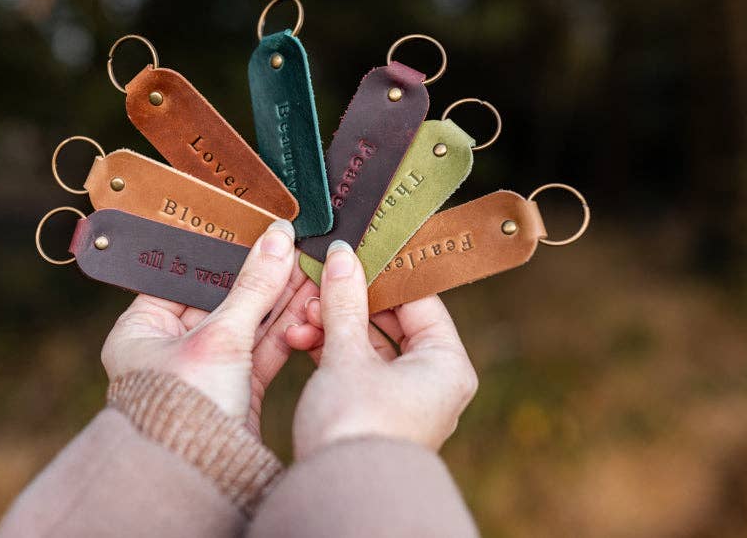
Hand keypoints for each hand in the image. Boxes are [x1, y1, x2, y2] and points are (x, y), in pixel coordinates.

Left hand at [100, 219, 315, 435]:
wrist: (203, 477)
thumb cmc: (185, 409)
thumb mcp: (220, 337)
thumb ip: (253, 286)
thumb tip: (279, 238)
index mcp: (141, 330)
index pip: (184, 278)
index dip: (222, 255)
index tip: (255, 233)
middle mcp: (169, 348)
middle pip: (221, 299)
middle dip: (260, 277)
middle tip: (293, 247)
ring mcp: (205, 370)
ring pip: (247, 324)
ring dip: (279, 300)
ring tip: (310, 268)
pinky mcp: (236, 391)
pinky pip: (262, 350)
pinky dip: (285, 329)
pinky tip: (308, 304)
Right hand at [284, 241, 477, 458]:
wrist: (337, 493)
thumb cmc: (356, 426)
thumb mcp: (347, 354)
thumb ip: (344, 302)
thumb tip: (344, 257)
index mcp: (446, 363)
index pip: (419, 300)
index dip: (382, 274)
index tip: (353, 253)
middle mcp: (433, 381)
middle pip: (391, 322)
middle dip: (348, 303)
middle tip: (319, 283)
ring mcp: (405, 399)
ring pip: (369, 345)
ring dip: (333, 326)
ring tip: (302, 315)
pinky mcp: (375, 413)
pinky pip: (356, 368)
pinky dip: (330, 352)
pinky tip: (300, 338)